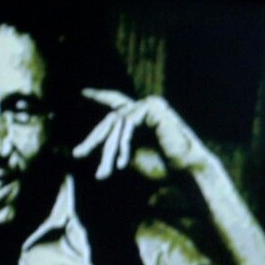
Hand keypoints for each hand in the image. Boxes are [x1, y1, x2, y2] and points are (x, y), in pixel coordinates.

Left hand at [72, 89, 209, 179]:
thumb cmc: (162, 168)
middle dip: (94, 140)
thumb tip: (94, 144)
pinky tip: (124, 161)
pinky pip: (128, 123)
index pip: (117, 102)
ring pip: (116, 123)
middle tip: (78, 154)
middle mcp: (146, 107)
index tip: (83, 92)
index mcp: (143, 117)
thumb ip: (115, 146)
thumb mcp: (130, 157)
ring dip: (109, 149)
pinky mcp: (153, 107)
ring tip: (106, 170)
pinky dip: (123, 143)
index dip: (100, 96)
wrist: (185, 172)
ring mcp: (150, 104)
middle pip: (111, 119)